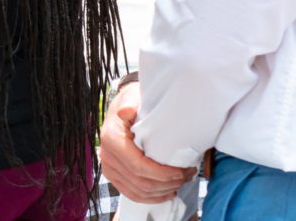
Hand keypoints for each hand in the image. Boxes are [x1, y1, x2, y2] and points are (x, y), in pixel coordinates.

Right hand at [97, 83, 193, 203]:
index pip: (138, 166)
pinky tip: (166, 193)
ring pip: (137, 191)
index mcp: (111, 138)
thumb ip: (130, 103)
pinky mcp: (113, 174)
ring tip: (180, 182)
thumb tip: (126, 112)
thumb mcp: (133, 97)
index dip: (162, 174)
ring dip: (162, 191)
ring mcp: (109, 167)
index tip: (182, 171)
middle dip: (167, 183)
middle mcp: (106, 155)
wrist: (124, 107)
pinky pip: (131, 193)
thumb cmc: (133, 103)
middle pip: (140, 182)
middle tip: (188, 175)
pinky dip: (150, 197)